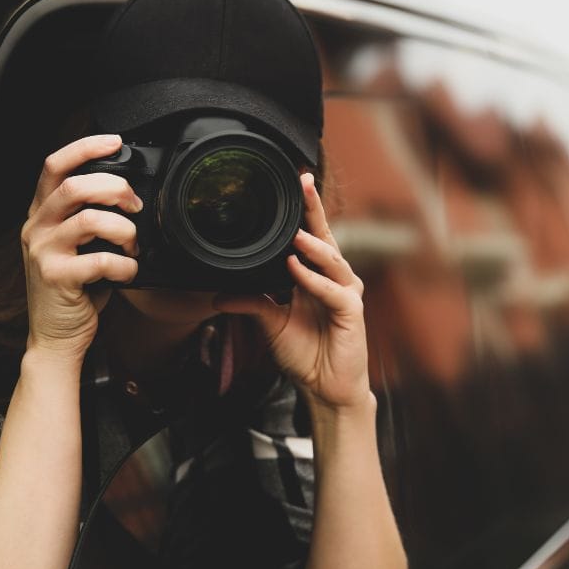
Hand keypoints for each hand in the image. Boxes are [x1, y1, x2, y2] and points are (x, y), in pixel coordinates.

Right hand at [21, 134, 142, 359]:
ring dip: (124, 230)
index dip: (84, 147)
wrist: (54, 337)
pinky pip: (101, 260)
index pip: (54, 165)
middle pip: (74, 186)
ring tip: (132, 245)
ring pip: (90, 220)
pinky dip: (125, 265)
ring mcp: (44, 252)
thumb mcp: (74, 246)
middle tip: (133, 205)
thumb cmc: (72, 290)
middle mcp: (36, 228)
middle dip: (114, 189)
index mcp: (41, 215)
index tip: (114, 142)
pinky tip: (128, 272)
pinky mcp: (57, 277)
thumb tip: (127, 195)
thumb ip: (88, 218)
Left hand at [214, 173, 371, 411]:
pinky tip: (297, 270)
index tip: (291, 182)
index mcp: (315, 276)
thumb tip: (216, 295)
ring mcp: (345, 293)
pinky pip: (332, 292)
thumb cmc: (304, 353)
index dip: (302, 210)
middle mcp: (333, 278)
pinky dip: (314, 281)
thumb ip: (249, 304)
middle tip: (302, 182)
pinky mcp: (352, 313)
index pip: (309, 236)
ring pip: (331, 260)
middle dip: (314, 209)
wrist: (324, 387)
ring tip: (295, 233)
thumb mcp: (269, 324)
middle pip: (324, 237)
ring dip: (313, 245)